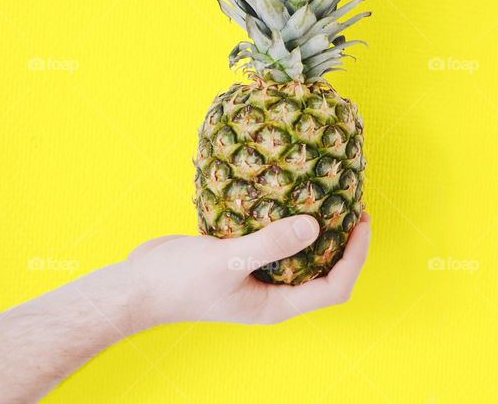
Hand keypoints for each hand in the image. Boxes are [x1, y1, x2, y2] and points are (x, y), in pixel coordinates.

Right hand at [125, 212, 369, 328]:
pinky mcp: (242, 257)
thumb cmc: (178, 282)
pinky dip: (287, 220)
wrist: (136, 285)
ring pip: (301, 253)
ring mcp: (258, 276)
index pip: (334, 287)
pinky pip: (275, 239)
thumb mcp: (228, 260)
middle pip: (326, 270)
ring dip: (318, 228)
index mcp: (277, 304)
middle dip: (343, 240)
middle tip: (351, 202)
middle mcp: (273, 292)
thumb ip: (271, 244)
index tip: (361, 221)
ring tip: (328, 193)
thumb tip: (314, 225)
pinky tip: (289, 192)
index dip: (355, 257)